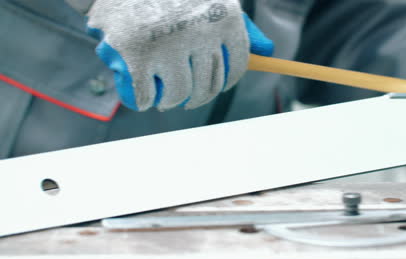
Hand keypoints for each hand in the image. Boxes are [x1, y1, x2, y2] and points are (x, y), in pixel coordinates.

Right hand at [87, 0, 273, 110]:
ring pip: (179, 95)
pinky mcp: (137, 57)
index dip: (224, 82)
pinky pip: (146, 96)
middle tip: (184, 95)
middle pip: (208, 86)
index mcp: (225, 18)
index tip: (213, 86)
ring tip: (164, 95)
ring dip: (171, 101)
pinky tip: (143, 95)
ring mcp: (169, 46)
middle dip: (196, 97)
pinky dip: (143, 100)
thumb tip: (267, 52)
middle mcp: (202, 32)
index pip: (235, 67)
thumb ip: (240, 27)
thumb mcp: (212, 1)